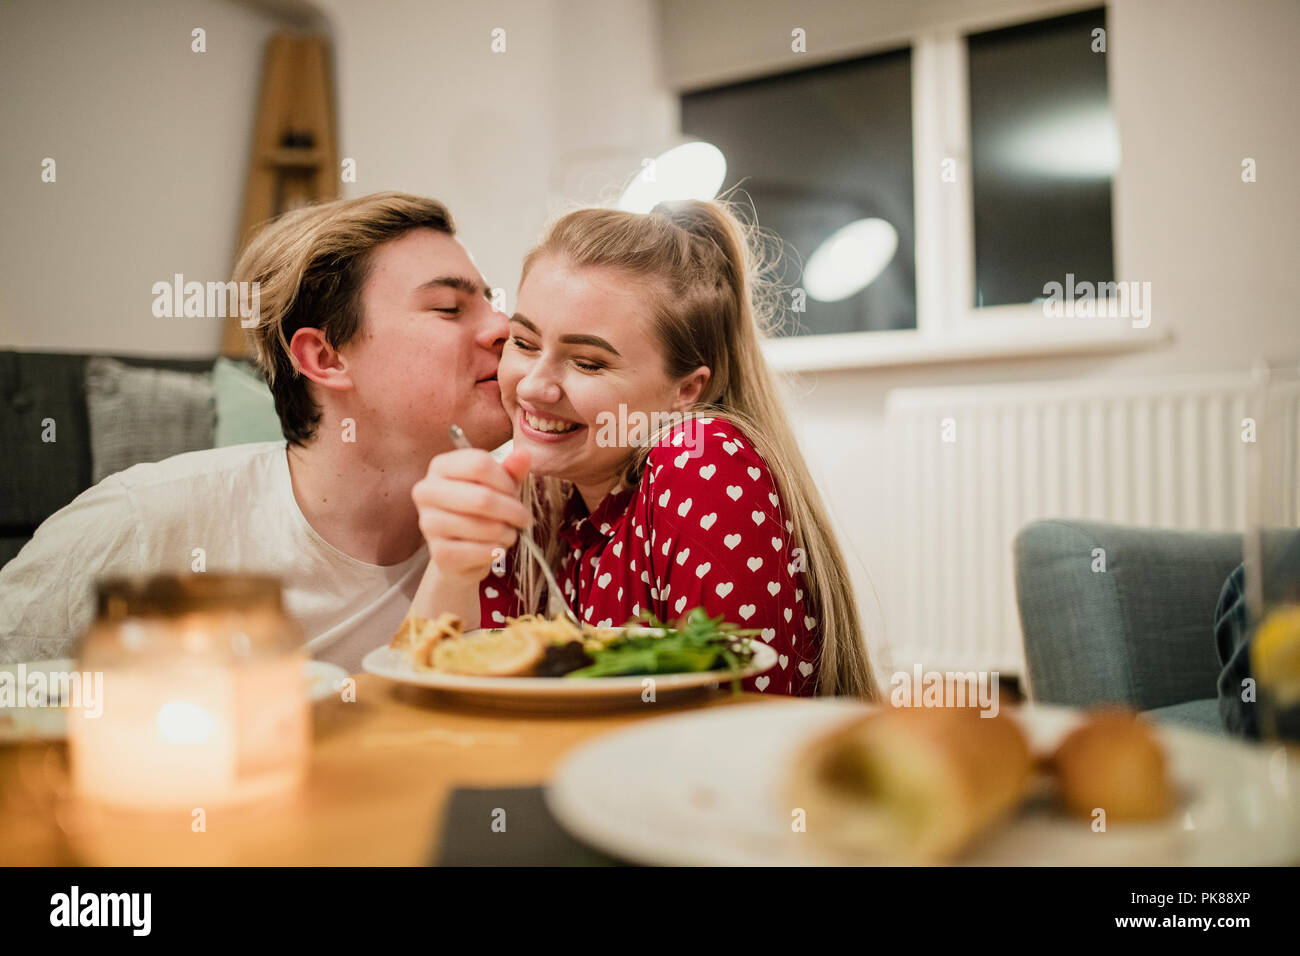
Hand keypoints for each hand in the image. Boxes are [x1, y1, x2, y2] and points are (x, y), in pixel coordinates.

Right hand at [411, 447, 531, 580]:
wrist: (460, 554)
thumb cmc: (481, 512)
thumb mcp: (497, 485)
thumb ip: (511, 470)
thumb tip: (524, 455)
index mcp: (440, 467)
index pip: (479, 464)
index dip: (506, 480)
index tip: (514, 492)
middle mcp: (427, 492)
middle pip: (482, 498)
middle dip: (512, 510)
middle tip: (523, 518)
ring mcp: (428, 524)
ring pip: (484, 527)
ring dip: (507, 532)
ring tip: (509, 532)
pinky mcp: (439, 553)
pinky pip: (481, 550)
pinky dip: (498, 549)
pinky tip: (496, 546)